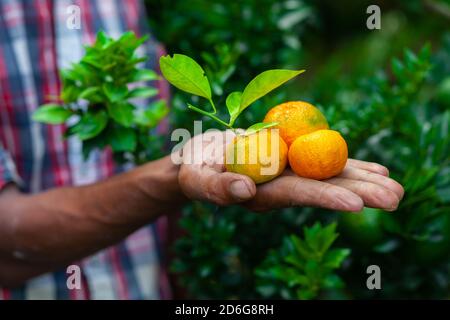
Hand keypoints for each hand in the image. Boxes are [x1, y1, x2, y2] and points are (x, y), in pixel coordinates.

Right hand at [177, 131, 403, 211]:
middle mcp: (281, 186)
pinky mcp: (291, 159)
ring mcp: (289, 173)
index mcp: (261, 194)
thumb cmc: (194, 169)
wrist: (201, 160)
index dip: (324, 197)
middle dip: (359, 192)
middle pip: (323, 187)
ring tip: (395, 186)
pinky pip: (322, 160)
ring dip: (363, 179)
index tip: (355, 204)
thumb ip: (217, 187)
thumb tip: (244, 192)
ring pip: (329, 175)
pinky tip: (375, 169)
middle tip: (395, 198)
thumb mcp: (197, 177)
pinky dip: (349, 163)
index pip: (296, 195)